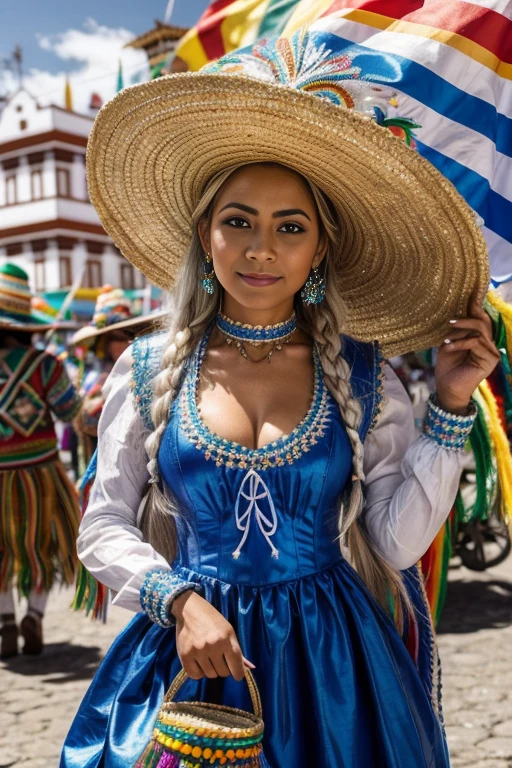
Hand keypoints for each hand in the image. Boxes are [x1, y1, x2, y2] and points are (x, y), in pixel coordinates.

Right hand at [171, 590, 253, 680]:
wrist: (189, 609)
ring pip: (210, 675)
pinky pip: (195, 675)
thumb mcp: (228, 631)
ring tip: (208, 659)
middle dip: (223, 669)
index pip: (236, 665)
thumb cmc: (212, 619)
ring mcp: (198, 650)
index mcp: (226, 638)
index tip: (237, 675)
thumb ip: (237, 651)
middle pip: (223, 672)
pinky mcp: (185, 655)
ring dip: (211, 670)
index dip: (238, 673)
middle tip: (219, 660)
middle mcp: (213, 645)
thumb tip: (250, 668)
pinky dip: (198, 673)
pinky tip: (199, 663)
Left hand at [435, 291, 500, 413]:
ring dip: (461, 331)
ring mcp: (491, 351)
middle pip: (483, 321)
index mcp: (478, 338)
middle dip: (468, 315)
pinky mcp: (490, 360)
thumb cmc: (446, 367)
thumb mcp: (448, 343)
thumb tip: (454, 312)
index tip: (471, 289)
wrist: (447, 388)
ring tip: (446, 336)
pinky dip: (460, 342)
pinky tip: (448, 347)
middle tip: (451, 320)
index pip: (480, 317)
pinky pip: (476, 342)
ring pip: (480, 330)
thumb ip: (455, 329)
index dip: (476, 304)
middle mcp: (488, 343)